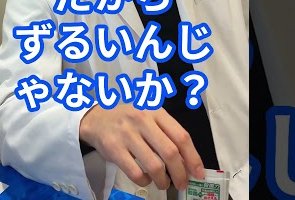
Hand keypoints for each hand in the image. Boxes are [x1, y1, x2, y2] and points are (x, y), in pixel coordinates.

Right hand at [79, 104, 204, 190]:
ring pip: (154, 165)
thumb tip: (187, 161)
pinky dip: (144, 181)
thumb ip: (167, 133)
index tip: (198, 173)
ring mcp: (127, 134)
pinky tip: (145, 179)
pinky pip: (135, 172)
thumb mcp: (149, 115)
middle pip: (170, 152)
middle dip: (181, 173)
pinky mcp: (114, 149)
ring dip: (163, 181)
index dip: (193, 157)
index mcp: (156, 111)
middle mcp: (142, 120)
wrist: (96, 116)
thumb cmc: (128, 117)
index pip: (181, 136)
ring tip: (164, 184)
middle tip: (183, 183)